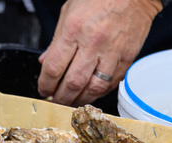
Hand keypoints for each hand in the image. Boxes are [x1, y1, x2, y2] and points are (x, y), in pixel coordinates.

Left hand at [38, 0, 162, 105]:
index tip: (44, 90)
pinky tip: (90, 93)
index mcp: (73, 30)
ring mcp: (112, 51)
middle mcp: (93, 43)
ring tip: (72, 100)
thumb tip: (45, 62)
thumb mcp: (68, 12)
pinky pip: (111, 83)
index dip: (46, 85)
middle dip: (61, 98)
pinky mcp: (127, 57)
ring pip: (93, 88)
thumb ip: (56, 41)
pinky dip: (99, 92)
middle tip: (56, 101)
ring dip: (80, 99)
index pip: (54, 68)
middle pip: (73, 83)